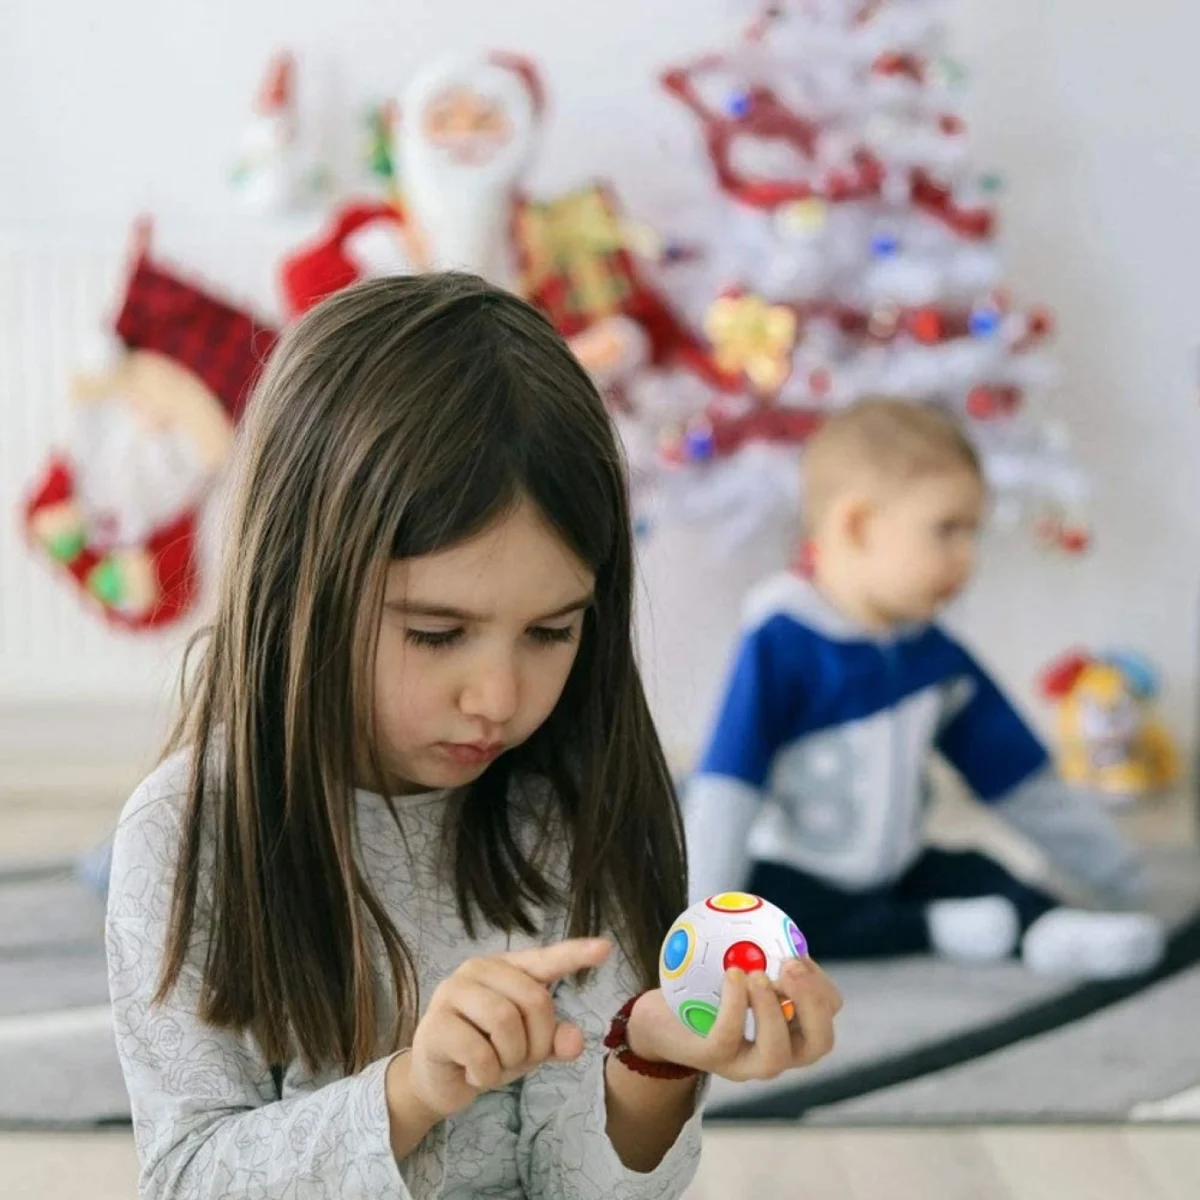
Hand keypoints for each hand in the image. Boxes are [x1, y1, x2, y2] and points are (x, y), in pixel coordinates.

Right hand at [401, 937, 612, 1120]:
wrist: (437, 1080)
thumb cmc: (488, 1051)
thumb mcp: (529, 1047)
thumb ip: (554, 1040)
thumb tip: (575, 1041)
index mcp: (507, 968)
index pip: (545, 959)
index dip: (576, 954)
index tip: (606, 948)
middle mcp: (478, 969)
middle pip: (534, 1000)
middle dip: (537, 1041)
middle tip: (520, 1059)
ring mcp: (453, 992)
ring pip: (506, 1023)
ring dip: (511, 1058)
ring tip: (496, 1065)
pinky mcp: (436, 1024)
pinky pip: (480, 1053)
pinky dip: (487, 1075)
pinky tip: (475, 1074)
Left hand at [626, 957, 841, 1082]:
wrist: (661, 1017)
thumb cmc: (706, 984)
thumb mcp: (736, 960)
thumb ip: (757, 944)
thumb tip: (766, 910)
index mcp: (793, 1029)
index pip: (828, 1011)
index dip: (822, 985)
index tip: (799, 954)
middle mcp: (779, 1054)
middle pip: (819, 1041)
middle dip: (813, 1005)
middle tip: (791, 967)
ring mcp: (747, 1065)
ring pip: (776, 1053)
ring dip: (770, 1010)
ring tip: (757, 974)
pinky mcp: (715, 1061)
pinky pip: (729, 1035)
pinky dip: (734, 1004)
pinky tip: (732, 974)